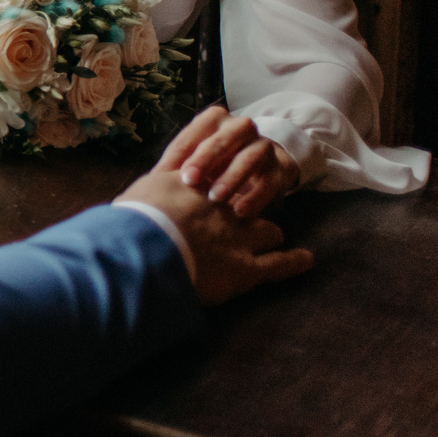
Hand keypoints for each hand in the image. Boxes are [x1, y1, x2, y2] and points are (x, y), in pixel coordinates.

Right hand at [116, 168, 313, 305]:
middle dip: (251, 201)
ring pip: (268, 229)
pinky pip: (278, 264)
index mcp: (194, 189)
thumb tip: (130, 200)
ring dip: (269, 233)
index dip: (225, 168)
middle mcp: (220, 206)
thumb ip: (147, 191)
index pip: (218, 170)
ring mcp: (237, 235)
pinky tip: (306, 259)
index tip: (227, 169)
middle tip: (247, 208)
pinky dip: (294, 262)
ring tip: (273, 237)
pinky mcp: (245, 268)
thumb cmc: (132, 223)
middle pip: (248, 196)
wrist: (146, 248)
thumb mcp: (137, 196)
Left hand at [159, 106, 301, 218]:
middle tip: (190, 181)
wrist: (262, 171)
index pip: (195, 132)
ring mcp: (264, 146)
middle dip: (206, 158)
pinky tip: (240, 212)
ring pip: (252, 155)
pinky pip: (270, 180)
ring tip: (215, 198)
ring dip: (232, 176)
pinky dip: (255, 196)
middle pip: (226, 136)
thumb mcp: (196, 163)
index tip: (166, 174)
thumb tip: (151, 181)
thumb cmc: (217, 166)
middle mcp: (241, 128)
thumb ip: (176, 167)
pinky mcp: (281, 168)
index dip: (182, 153)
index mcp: (215, 121)